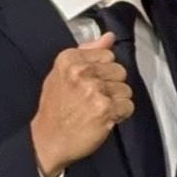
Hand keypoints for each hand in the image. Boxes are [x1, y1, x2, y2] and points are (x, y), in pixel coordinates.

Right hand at [28, 38, 134, 176]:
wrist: (48, 139)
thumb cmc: (55, 109)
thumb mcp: (62, 73)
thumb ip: (87, 52)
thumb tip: (108, 37)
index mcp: (70, 59)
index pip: (107, 54)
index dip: (103, 71)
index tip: (92, 82)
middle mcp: (82, 71)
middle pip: (119, 71)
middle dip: (111, 85)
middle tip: (94, 98)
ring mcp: (94, 89)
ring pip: (125, 89)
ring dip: (116, 101)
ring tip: (97, 109)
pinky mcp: (105, 108)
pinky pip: (128, 106)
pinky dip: (120, 114)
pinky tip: (104, 118)